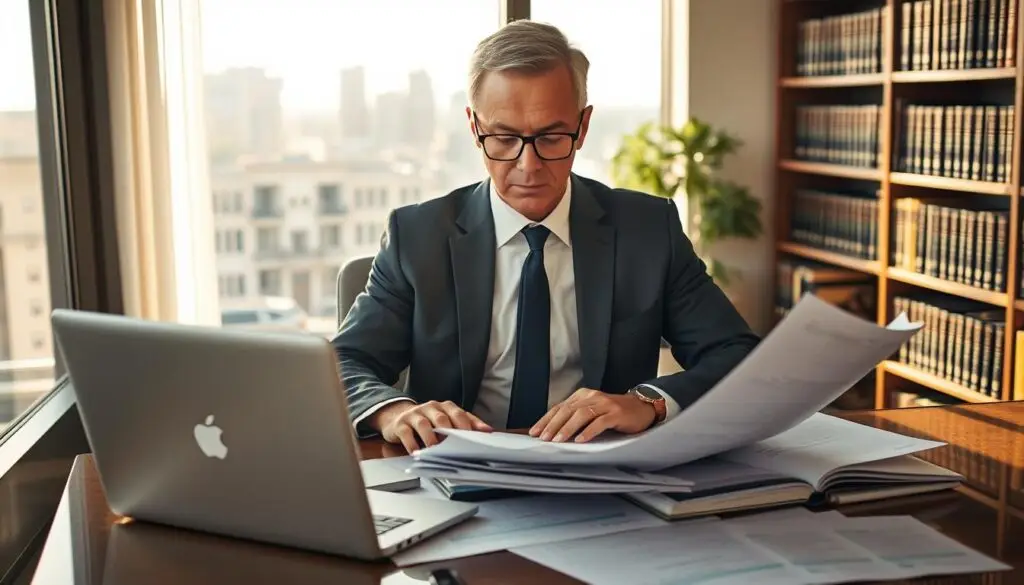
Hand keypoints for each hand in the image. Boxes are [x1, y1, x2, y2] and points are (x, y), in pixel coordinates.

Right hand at [371, 400, 492, 452]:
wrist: (397, 417)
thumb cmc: (427, 422)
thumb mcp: (446, 421)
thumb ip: (465, 425)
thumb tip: (487, 432)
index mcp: (445, 407)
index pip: (460, 414)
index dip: (470, 424)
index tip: (480, 436)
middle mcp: (431, 408)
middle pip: (442, 418)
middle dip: (450, 431)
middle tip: (457, 445)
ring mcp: (415, 415)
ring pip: (424, 424)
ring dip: (431, 438)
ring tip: (435, 450)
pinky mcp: (401, 424)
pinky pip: (407, 433)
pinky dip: (412, 444)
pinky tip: (417, 453)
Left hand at [528, 388, 655, 442]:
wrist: (641, 408)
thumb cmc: (613, 413)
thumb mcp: (591, 412)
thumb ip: (574, 417)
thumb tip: (552, 432)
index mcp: (582, 395)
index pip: (559, 407)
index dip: (546, 420)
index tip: (534, 432)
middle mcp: (592, 397)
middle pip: (568, 410)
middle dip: (553, 425)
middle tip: (543, 438)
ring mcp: (605, 404)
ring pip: (582, 415)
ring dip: (568, 428)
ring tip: (558, 440)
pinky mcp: (616, 413)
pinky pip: (600, 422)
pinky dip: (589, 431)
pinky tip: (581, 440)